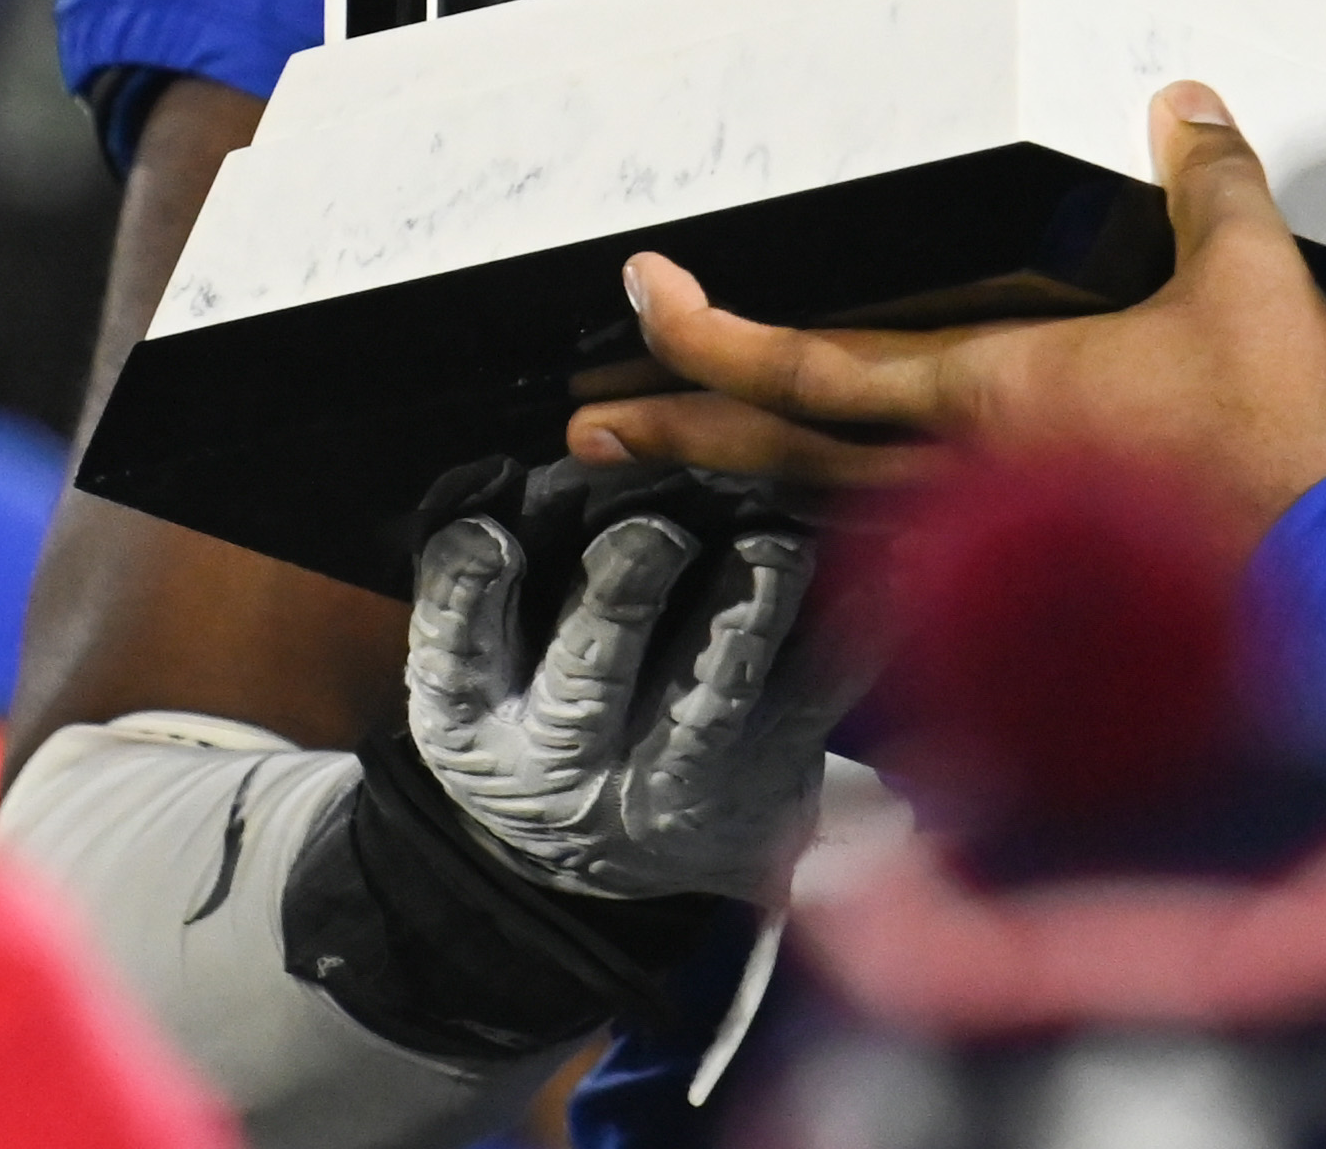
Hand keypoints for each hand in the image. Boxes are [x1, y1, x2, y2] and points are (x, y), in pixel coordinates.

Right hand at [404, 497, 835, 899]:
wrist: (610, 851)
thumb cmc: (533, 706)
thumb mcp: (473, 663)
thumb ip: (472, 573)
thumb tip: (493, 474)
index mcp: (474, 721)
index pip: (453, 649)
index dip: (467, 591)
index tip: (493, 533)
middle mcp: (568, 763)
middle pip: (589, 678)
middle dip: (623, 600)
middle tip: (652, 532)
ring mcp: (672, 784)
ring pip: (711, 700)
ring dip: (744, 620)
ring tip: (773, 546)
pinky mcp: (764, 787)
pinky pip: (810, 706)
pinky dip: (844, 642)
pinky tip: (871, 576)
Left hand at [566, 83, 1325, 529]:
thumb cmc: (1288, 457)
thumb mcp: (1253, 282)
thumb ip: (1210, 186)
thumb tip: (1182, 103)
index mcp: (990, 390)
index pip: (811, 365)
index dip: (713, 332)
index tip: (644, 296)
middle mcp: (966, 474)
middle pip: (784, 457)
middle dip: (677, 433)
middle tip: (587, 427)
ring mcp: (999, 547)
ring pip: (835, 512)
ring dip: (746, 483)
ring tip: (674, 462)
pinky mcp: (1044, 601)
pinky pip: (913, 560)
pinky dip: (847, 532)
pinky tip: (835, 528)